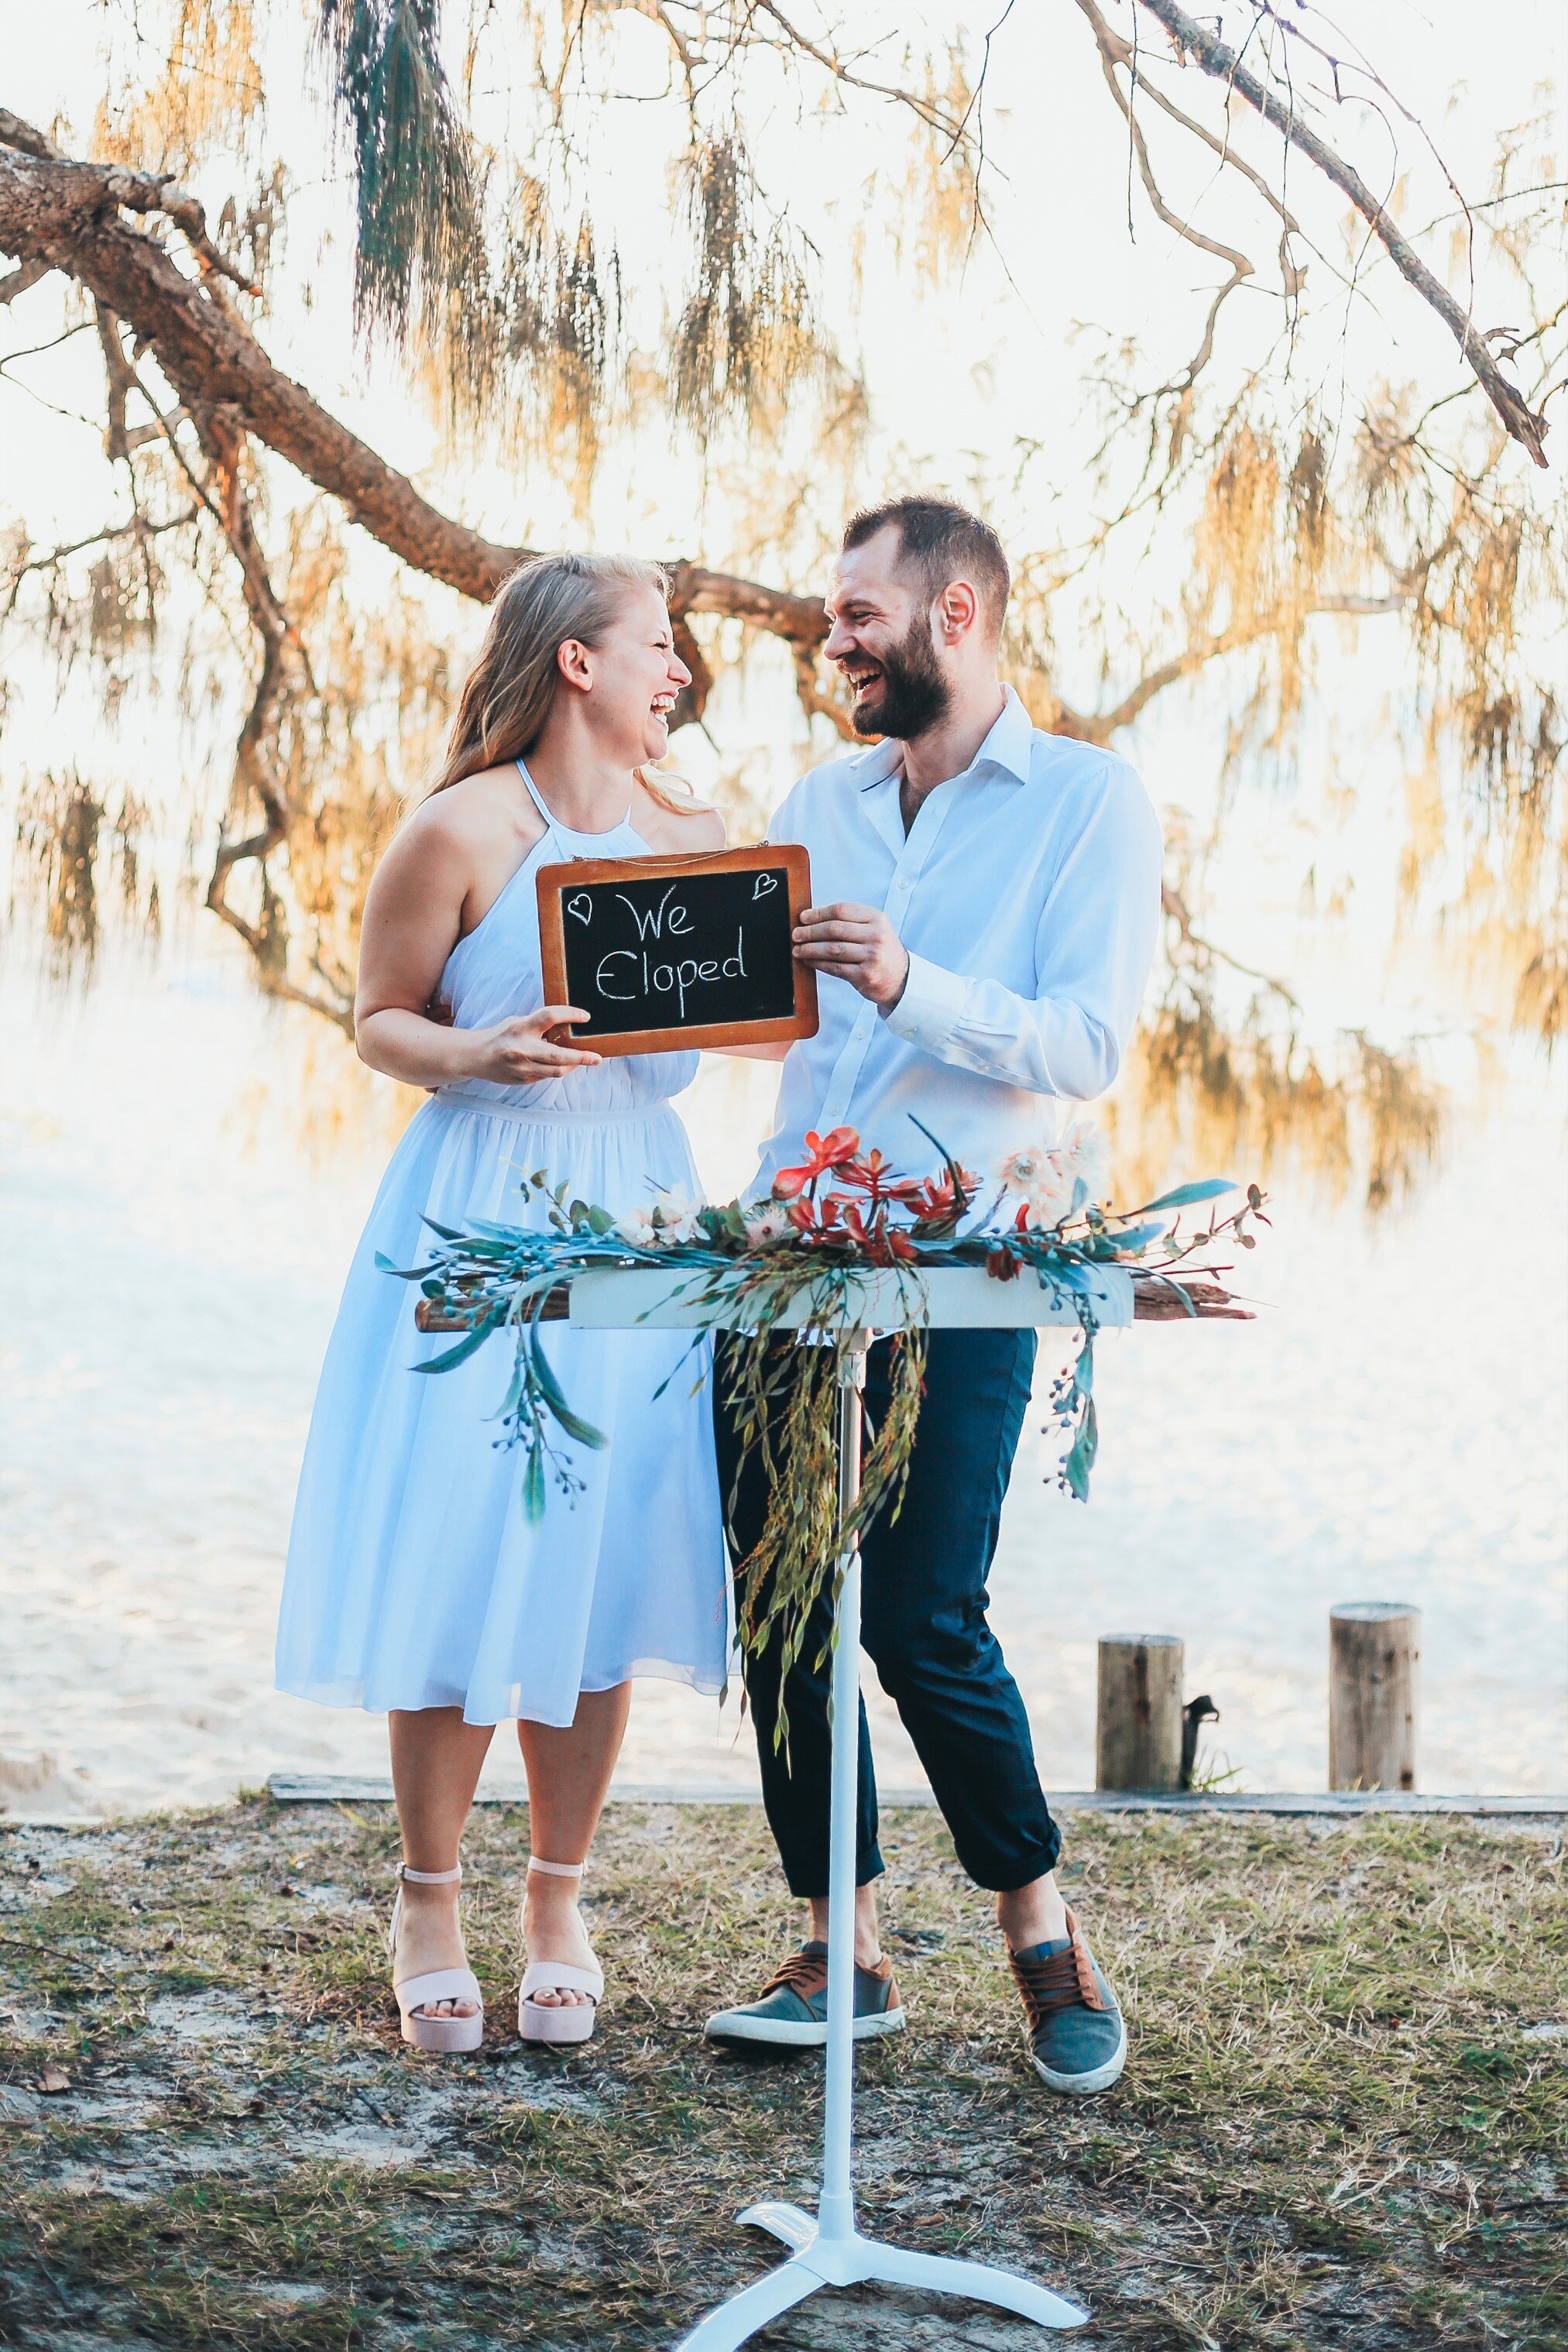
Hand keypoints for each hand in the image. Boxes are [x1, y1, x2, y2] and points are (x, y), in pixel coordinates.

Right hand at [462, 1006, 600, 1083]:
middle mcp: (522, 1049)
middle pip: (558, 1055)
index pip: (549, 1016)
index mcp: (521, 1028)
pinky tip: (561, 1064)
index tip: (585, 1017)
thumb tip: (566, 1027)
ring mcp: (522, 1068)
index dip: (570, 1014)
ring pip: (556, 1071)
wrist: (475, 1057)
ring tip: (584, 1060)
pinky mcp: (522, 1080)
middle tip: (597, 1058)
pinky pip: (546, 1076)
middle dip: (581, 1057)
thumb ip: (538, 1025)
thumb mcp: (517, 1022)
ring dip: (572, 1065)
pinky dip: (556, 1070)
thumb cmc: (500, 1035)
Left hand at [792, 902, 909, 1006]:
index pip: (841, 910)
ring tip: (797, 949)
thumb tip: (813, 919)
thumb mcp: (874, 928)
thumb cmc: (881, 950)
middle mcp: (876, 936)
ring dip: (810, 948)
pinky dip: (818, 963)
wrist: (900, 978)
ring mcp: (872, 956)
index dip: (818, 913)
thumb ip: (851, 921)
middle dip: (810, 931)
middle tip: (796, 934)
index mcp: (877, 919)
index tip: (803, 917)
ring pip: (832, 949)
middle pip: (834, 929)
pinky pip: (835, 967)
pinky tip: (809, 960)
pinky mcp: (865, 975)